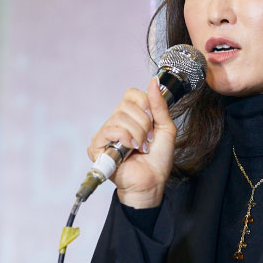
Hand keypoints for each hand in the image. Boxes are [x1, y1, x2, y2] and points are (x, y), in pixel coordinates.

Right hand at [87, 77, 176, 207]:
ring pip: (120, 118)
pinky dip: (125, 139)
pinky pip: (110, 130)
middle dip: (145, 124)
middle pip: (127, 105)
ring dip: (138, 134)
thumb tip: (154, 81)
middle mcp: (116, 121)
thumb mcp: (166, 127)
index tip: (153, 121)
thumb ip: (159, 105)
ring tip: (140, 147)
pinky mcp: (97, 146)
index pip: (132, 94)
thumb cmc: (158, 158)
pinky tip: (130, 150)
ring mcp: (106, 133)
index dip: (145, 104)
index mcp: (131, 115)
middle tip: (148, 139)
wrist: (152, 180)